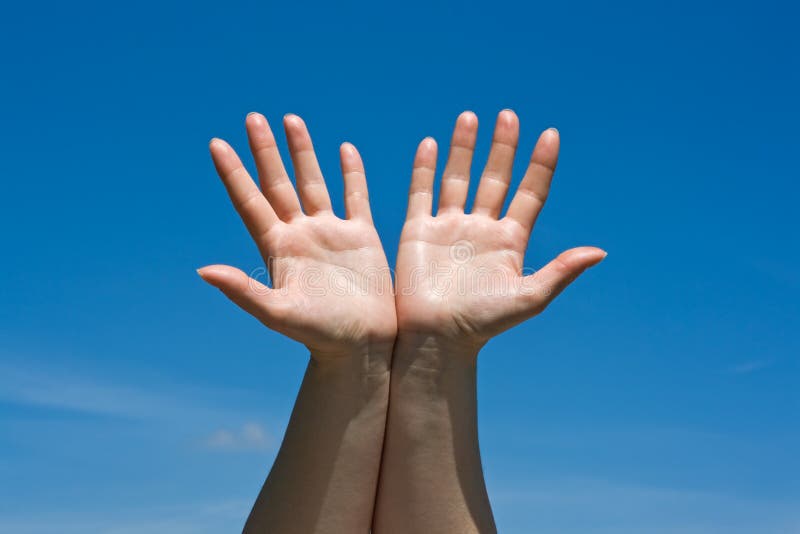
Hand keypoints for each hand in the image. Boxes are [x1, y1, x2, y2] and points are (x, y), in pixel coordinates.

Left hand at [198, 113, 395, 358]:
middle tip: (252, 117)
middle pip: (278, 184)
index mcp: (278, 249)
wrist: (365, 345)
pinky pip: (355, 196)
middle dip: (265, 151)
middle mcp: (300, 235)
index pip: (250, 202)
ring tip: (291, 119)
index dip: (233, 173)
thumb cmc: (321, 335)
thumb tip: (203, 270)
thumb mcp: (279, 314)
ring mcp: (331, 233)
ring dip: (302, 152)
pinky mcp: (361, 237)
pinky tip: (344, 149)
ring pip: (313, 182)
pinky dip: (351, 173)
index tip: (216, 143)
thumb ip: (244, 291)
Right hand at [395, 110, 605, 352]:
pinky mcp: (419, 232)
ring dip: (464, 148)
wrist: (435, 339)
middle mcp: (481, 228)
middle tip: (509, 115)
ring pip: (458, 178)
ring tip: (470, 117)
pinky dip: (425, 169)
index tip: (550, 134)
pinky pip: (422, 193)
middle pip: (495, 178)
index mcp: (510, 241)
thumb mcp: (529, 298)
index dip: (540, 165)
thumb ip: (561, 271)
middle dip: (503, 148)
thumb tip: (600, 251)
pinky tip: (430, 143)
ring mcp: (449, 227)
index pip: (529, 193)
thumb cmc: (483, 324)